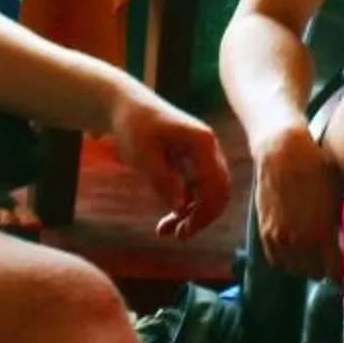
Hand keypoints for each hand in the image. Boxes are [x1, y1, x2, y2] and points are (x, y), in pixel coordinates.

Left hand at [107, 88, 231, 236]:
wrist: (125, 106)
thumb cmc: (133, 126)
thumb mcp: (144, 155)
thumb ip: (164, 181)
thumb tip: (182, 209)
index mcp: (202, 142)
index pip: (215, 184)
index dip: (204, 211)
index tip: (184, 231)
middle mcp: (209, 149)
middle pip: (218, 191)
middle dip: (202, 216)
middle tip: (179, 236)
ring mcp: (202, 156)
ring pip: (208, 193)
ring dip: (192, 214)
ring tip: (167, 232)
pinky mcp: (192, 163)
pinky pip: (196, 190)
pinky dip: (185, 206)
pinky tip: (167, 221)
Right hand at [252, 124, 341, 280]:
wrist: (282, 152)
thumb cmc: (315, 168)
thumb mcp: (337, 195)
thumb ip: (341, 223)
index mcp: (321, 234)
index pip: (335, 271)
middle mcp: (299, 242)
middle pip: (315, 273)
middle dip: (327, 271)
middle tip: (334, 263)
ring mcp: (279, 239)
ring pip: (295, 270)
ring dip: (307, 268)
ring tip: (316, 259)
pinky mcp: (265, 232)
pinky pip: (277, 260)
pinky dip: (288, 262)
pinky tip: (296, 254)